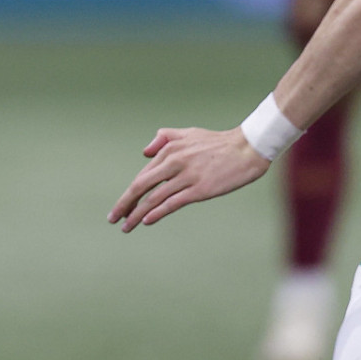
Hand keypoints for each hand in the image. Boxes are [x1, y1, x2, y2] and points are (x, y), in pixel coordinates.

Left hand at [109, 126, 269, 231]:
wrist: (247, 148)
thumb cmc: (218, 142)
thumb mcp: (188, 132)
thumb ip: (164, 138)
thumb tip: (145, 153)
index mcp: (169, 150)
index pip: (143, 176)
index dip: (129, 193)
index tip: (120, 207)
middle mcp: (174, 162)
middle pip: (141, 187)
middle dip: (124, 205)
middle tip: (113, 219)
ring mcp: (186, 176)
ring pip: (154, 198)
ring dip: (136, 214)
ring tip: (126, 226)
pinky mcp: (199, 189)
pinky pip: (172, 203)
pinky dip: (156, 212)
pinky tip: (146, 221)